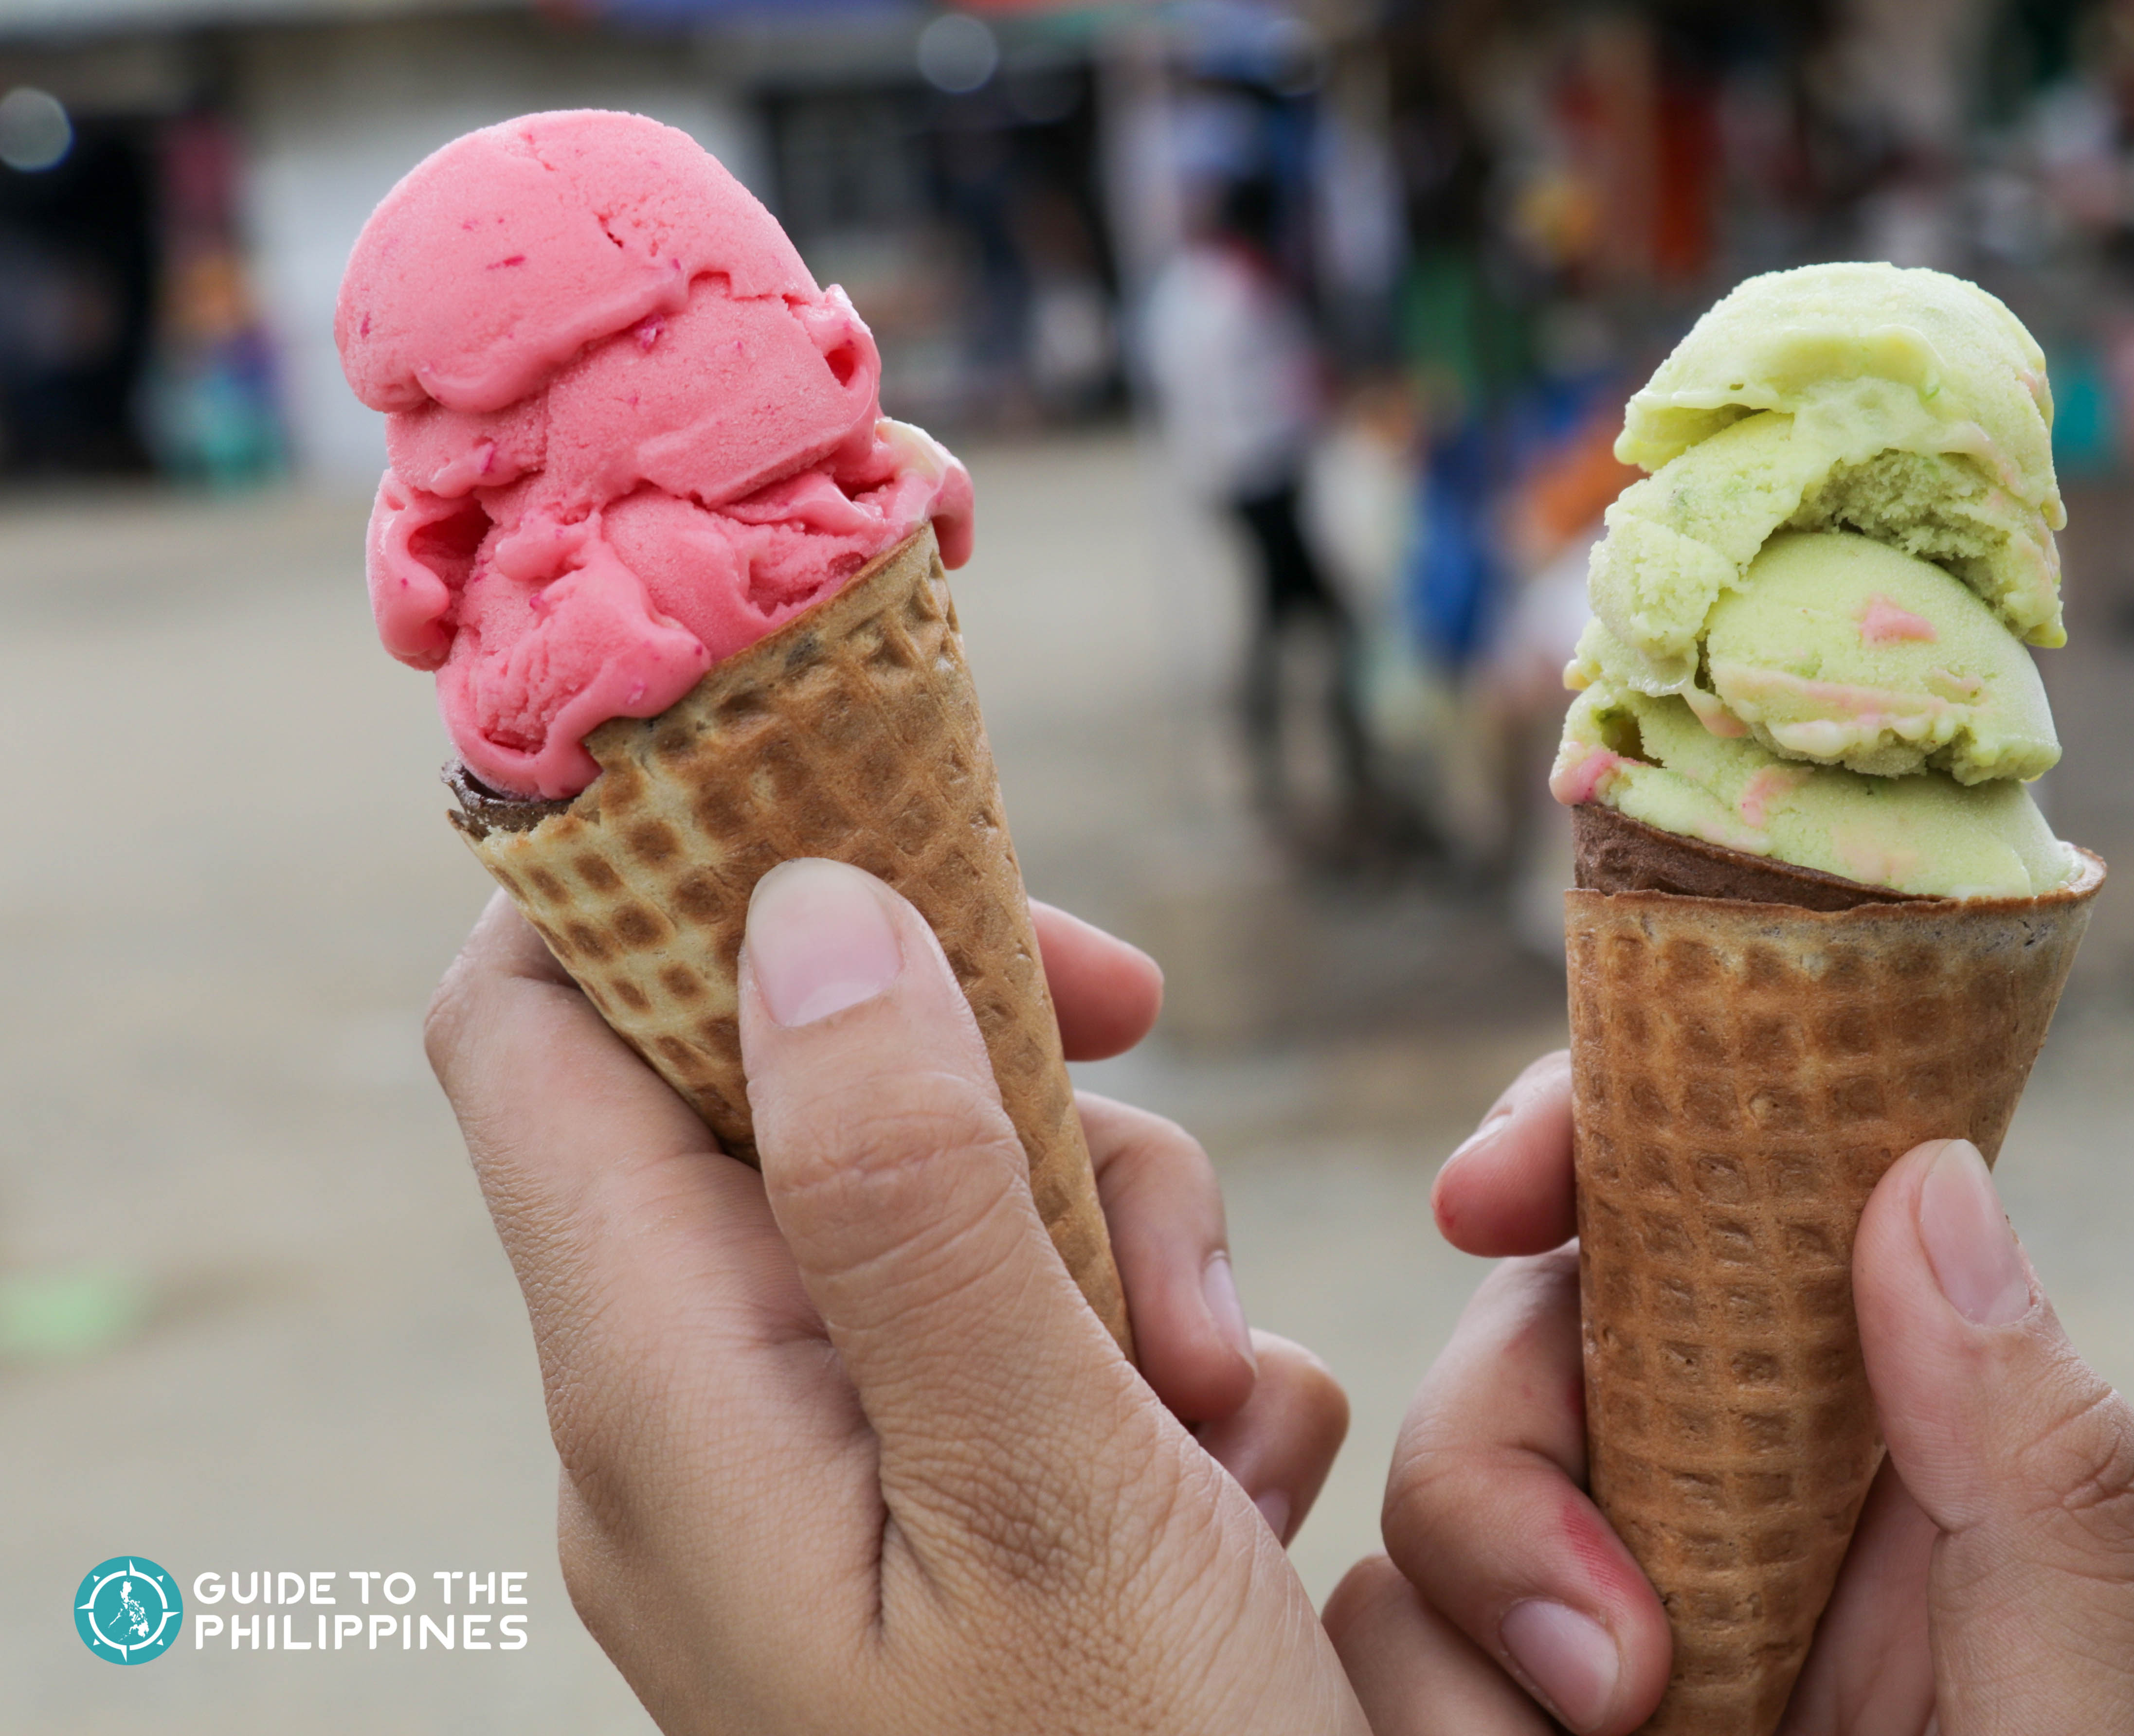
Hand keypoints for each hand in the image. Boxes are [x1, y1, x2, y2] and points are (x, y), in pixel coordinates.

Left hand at [426, 859, 1362, 1732]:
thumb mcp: (1043, 1491)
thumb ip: (911, 1199)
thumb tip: (805, 907)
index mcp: (667, 1396)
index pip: (538, 1027)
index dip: (681, 883)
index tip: (908, 838)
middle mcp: (703, 1424)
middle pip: (811, 1099)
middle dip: (1027, 1113)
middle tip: (1174, 1243)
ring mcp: (818, 1481)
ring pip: (961, 1209)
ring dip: (1136, 1262)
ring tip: (1226, 1431)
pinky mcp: (932, 1532)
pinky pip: (1032, 1347)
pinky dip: (1164, 1383)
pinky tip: (1238, 1500)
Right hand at [1325, 1052, 2133, 1734]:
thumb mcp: (2102, 1720)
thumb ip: (2045, 1475)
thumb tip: (1924, 1175)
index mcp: (1900, 1438)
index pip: (1727, 1203)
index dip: (1593, 1142)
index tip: (1490, 1190)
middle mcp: (1748, 1504)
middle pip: (1531, 1350)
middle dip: (1510, 1472)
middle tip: (1620, 1679)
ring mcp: (1629, 1629)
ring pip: (1428, 1523)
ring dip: (1470, 1648)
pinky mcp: (1533, 1734)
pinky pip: (1392, 1662)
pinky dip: (1436, 1726)